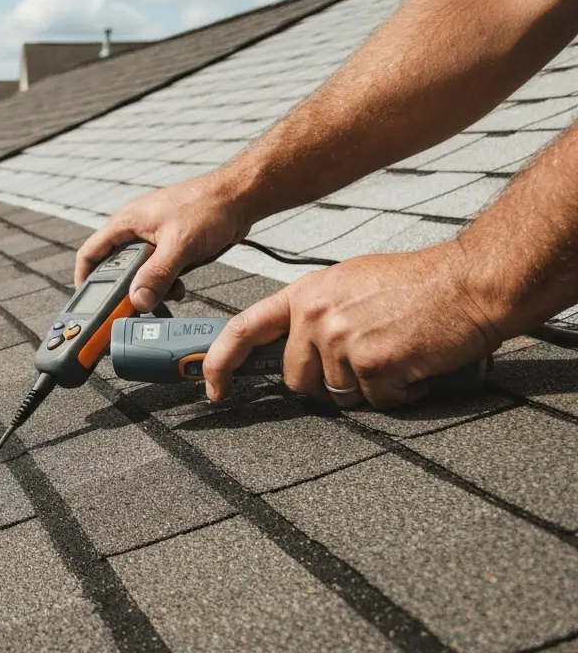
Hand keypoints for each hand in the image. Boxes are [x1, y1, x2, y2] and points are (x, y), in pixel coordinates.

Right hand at [76, 172, 258, 311]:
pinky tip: (178, 287)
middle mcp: (135, 230)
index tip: (89, 303)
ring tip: (165, 295)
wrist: (241, 197)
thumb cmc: (209, 205)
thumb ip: (157, 274)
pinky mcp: (169, 246)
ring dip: (149, 288)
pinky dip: (165, 283)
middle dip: (125, 289)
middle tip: (134, 306)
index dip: (85, 279)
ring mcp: (152, 238)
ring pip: (139, 272)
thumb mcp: (179, 244)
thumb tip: (139, 299)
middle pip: (115, 268)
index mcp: (126, 222)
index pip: (90, 253)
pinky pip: (158, 271)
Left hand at [201, 242, 503, 407]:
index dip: (221, 362)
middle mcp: (315, 315)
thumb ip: (318, 311)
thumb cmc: (418, 284)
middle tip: (369, 359)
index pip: (244, 328)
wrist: (470, 282)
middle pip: (298, 379)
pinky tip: (416, 363)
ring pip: (339, 394)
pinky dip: (400, 392)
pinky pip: (377, 401)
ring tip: (398, 352)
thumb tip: (296, 346)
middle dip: (329, 382)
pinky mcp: (372, 363)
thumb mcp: (351, 282)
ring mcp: (341, 339)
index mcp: (305, 293)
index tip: (212, 387)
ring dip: (371, 386)